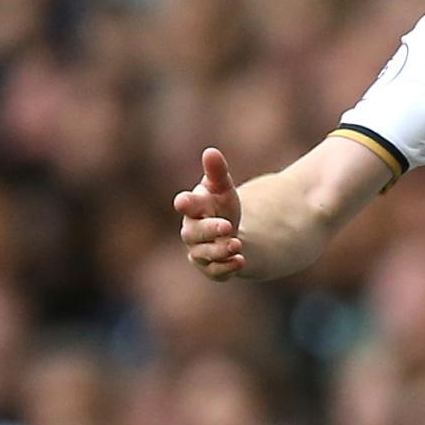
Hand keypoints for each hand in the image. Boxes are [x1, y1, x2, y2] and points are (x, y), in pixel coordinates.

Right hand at [176, 147, 244, 278]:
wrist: (230, 232)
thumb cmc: (221, 205)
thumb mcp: (223, 188)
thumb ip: (217, 172)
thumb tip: (211, 151)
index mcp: (193, 207)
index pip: (186, 204)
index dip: (185, 203)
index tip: (184, 201)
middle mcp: (191, 231)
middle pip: (193, 233)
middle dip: (209, 230)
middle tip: (228, 226)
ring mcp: (199, 251)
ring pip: (203, 255)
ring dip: (219, 251)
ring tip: (237, 244)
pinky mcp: (211, 267)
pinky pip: (214, 272)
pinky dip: (226, 268)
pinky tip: (240, 261)